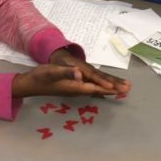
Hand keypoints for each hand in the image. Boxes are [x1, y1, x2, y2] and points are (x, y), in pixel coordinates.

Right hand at [11, 62, 128, 98]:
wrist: (32, 83)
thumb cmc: (42, 77)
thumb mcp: (53, 72)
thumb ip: (66, 73)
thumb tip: (78, 73)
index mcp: (76, 85)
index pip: (96, 87)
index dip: (109, 87)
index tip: (122, 88)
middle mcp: (78, 88)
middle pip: (99, 89)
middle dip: (114, 88)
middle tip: (128, 88)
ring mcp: (76, 87)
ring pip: (96, 87)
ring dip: (109, 87)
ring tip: (121, 88)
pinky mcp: (73, 85)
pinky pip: (91, 85)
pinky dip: (100, 85)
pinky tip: (103, 86)